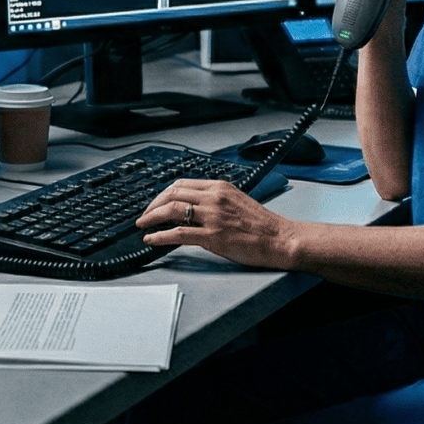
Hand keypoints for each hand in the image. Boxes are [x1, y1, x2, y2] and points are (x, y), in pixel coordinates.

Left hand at [136, 179, 300, 270]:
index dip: (163, 194)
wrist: (281, 239)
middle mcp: (214, 198)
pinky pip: (178, 233)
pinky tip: (152, 239)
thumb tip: (191, 210)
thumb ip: (215, 202)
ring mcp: (213, 217)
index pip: (182, 184)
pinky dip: (160, 235)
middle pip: (172, 194)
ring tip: (142, 226)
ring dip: (151, 218)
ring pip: (171, 210)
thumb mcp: (237, 202)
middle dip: (152, 204)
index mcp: (220, 187)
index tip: (155, 202)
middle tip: (143, 215)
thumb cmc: (263, 225)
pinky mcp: (213, 236)